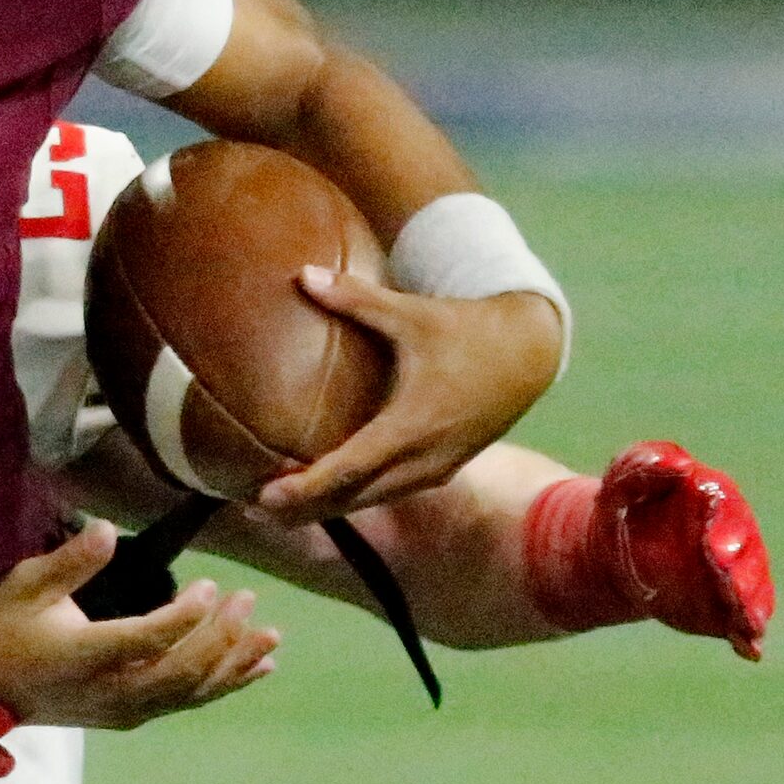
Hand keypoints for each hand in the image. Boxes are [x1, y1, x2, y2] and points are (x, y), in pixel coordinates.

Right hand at [0, 523, 277, 727]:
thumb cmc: (6, 626)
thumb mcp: (27, 585)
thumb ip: (71, 561)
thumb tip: (106, 530)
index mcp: (83, 656)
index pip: (147, 640)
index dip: (185, 616)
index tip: (209, 584)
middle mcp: (110, 691)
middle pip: (180, 672)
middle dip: (221, 638)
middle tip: (247, 599)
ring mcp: (123, 710)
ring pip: (190, 692)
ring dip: (233, 664)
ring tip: (271, 636)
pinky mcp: (130, 716)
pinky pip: (185, 702)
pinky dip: (224, 685)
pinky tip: (256, 669)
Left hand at [259, 269, 561, 521]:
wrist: (530, 352)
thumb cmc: (467, 330)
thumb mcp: (411, 313)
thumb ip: (354, 298)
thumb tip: (303, 274)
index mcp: (412, 426)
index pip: (349, 470)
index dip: (305, 487)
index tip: (264, 496)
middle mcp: (424, 458)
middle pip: (354, 497)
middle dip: (304, 508)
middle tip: (253, 509)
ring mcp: (436, 469)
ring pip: (372, 499)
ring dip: (326, 506)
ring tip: (277, 508)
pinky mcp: (442, 468)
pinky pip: (389, 492)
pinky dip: (353, 496)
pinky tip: (324, 493)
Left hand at [602, 441, 774, 659]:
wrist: (611, 543)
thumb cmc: (625, 500)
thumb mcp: (626, 474)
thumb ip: (649, 463)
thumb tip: (678, 465)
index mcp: (714, 498)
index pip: (729, 512)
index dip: (727, 530)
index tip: (715, 548)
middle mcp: (732, 537)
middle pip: (748, 555)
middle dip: (743, 572)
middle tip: (731, 583)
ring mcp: (731, 573)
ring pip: (751, 590)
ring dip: (751, 605)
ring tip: (748, 622)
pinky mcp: (722, 604)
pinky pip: (739, 622)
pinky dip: (746, 636)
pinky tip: (749, 649)